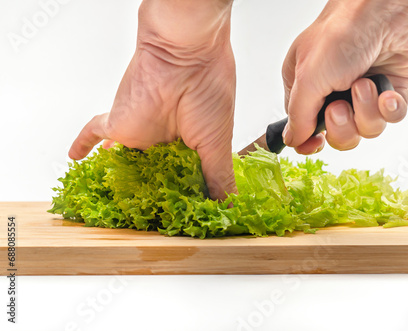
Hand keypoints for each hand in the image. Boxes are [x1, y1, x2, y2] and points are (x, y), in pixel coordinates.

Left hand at [68, 0, 235, 200]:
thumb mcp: (217, 145)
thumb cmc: (208, 92)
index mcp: (192, 145)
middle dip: (152, 193)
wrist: (185, 57)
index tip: (181, 216)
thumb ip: (218, 178)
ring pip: (125, 162)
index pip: (184, 177)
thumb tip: (229, 207)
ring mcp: (140, 133)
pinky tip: (75, 157)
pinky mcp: (118, 123)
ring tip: (118, 203)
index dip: (182, 196)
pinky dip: (83, 144)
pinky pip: (93, 133)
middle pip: (153, 174)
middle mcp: (165, 141)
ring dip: (121, 180)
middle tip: (150, 217)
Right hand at [281, 0, 407, 153]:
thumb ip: (298, 117)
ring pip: (365, 130)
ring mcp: (362, 94)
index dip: (310, 141)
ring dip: (366, 110)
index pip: (303, 127)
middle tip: (341, 104)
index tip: (316, 144)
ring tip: (365, 84)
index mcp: (305, 87)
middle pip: (336, 135)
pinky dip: (390, 108)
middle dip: (341, 125)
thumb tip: (291, 141)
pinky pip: (391, 119)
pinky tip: (387, 92)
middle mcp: (332, 92)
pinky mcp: (388, 92)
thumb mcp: (307, 79)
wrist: (387, 12)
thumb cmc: (341, 34)